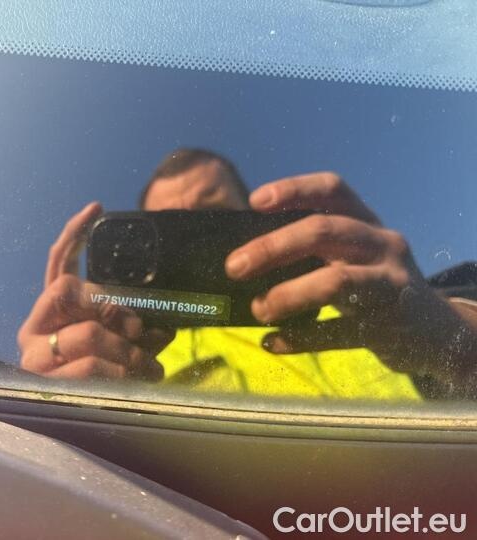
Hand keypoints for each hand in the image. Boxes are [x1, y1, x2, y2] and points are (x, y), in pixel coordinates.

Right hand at [19, 202, 171, 379]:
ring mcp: (35, 358)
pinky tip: (139, 377)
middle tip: (143, 331)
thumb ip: (138, 329)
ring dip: (127, 350)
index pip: (57, 265)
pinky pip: (89, 366)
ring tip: (150, 366)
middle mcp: (33, 330)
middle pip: (70, 292)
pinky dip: (121, 371)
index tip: (96, 208)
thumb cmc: (101, 383)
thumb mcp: (123, 347)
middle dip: (114, 308)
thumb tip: (167, 320)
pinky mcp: (48, 384)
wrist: (73, 435)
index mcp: (48, 315)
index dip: (74, 235)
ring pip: (87, 334)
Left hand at [224, 172, 476, 390]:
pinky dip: (300, 338)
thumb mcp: (353, 255)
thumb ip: (312, 249)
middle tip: (235, 266)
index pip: (332, 190)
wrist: (436, 330)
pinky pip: (339, 333)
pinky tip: (272, 342)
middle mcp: (381, 244)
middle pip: (323, 231)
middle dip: (273, 247)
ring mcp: (389, 284)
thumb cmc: (373, 285)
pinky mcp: (389, 325)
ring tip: (257, 309)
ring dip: (288, 295)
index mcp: (366, 221)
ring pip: (336, 282)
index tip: (254, 201)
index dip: (293, 190)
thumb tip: (244, 258)